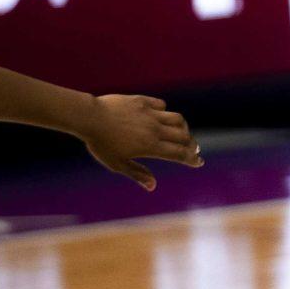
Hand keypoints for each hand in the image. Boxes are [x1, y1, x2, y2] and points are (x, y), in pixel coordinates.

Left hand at [82, 94, 202, 190]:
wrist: (90, 118)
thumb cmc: (101, 144)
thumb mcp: (117, 164)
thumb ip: (137, 173)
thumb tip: (153, 187)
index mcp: (151, 146)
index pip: (178, 154)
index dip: (191, 159)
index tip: (199, 162)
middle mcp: (155, 129)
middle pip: (183, 136)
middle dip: (192, 145)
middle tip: (194, 150)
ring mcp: (151, 114)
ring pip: (177, 119)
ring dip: (183, 128)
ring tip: (182, 133)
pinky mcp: (143, 102)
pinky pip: (161, 105)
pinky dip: (165, 112)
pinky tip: (162, 116)